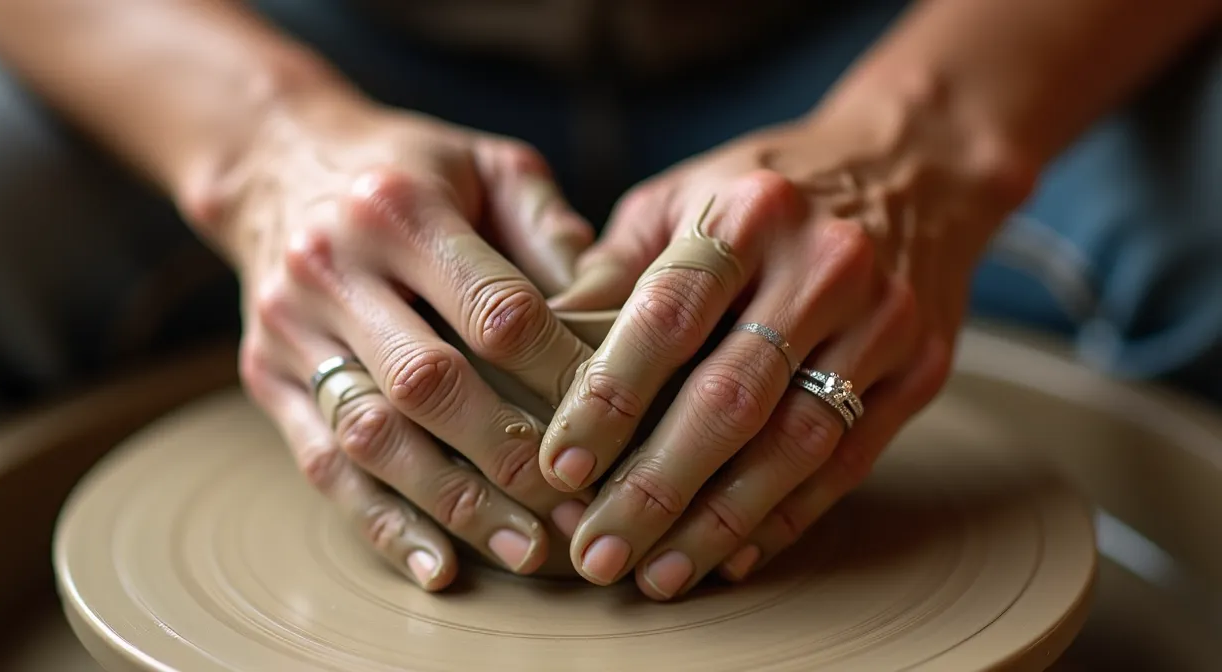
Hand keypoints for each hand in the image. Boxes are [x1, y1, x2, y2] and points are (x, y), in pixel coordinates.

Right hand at [186, 89, 597, 590]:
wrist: (276, 162)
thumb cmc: (414, 170)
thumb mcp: (488, 164)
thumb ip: (552, 231)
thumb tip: (619, 315)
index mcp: (400, 208)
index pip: (492, 308)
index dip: (558, 373)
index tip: (615, 425)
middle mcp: (332, 269)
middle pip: (428, 382)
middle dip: (511, 454)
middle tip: (580, 509)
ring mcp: (289, 329)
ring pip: (372, 436)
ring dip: (455, 503)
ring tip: (528, 550)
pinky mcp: (265, 377)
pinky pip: (323, 464)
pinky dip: (384, 523)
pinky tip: (441, 567)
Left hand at [541, 103, 1033, 597]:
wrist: (912, 167)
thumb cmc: (765, 191)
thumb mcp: (680, 198)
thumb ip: (613, 273)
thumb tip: (529, 353)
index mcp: (749, 212)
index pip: (668, 317)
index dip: (609, 399)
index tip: (560, 469)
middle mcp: (825, 263)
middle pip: (731, 396)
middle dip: (655, 487)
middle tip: (597, 550)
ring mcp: (884, 319)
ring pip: (794, 443)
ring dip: (717, 522)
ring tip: (654, 574)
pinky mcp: (921, 368)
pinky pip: (848, 461)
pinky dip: (785, 516)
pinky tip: (730, 556)